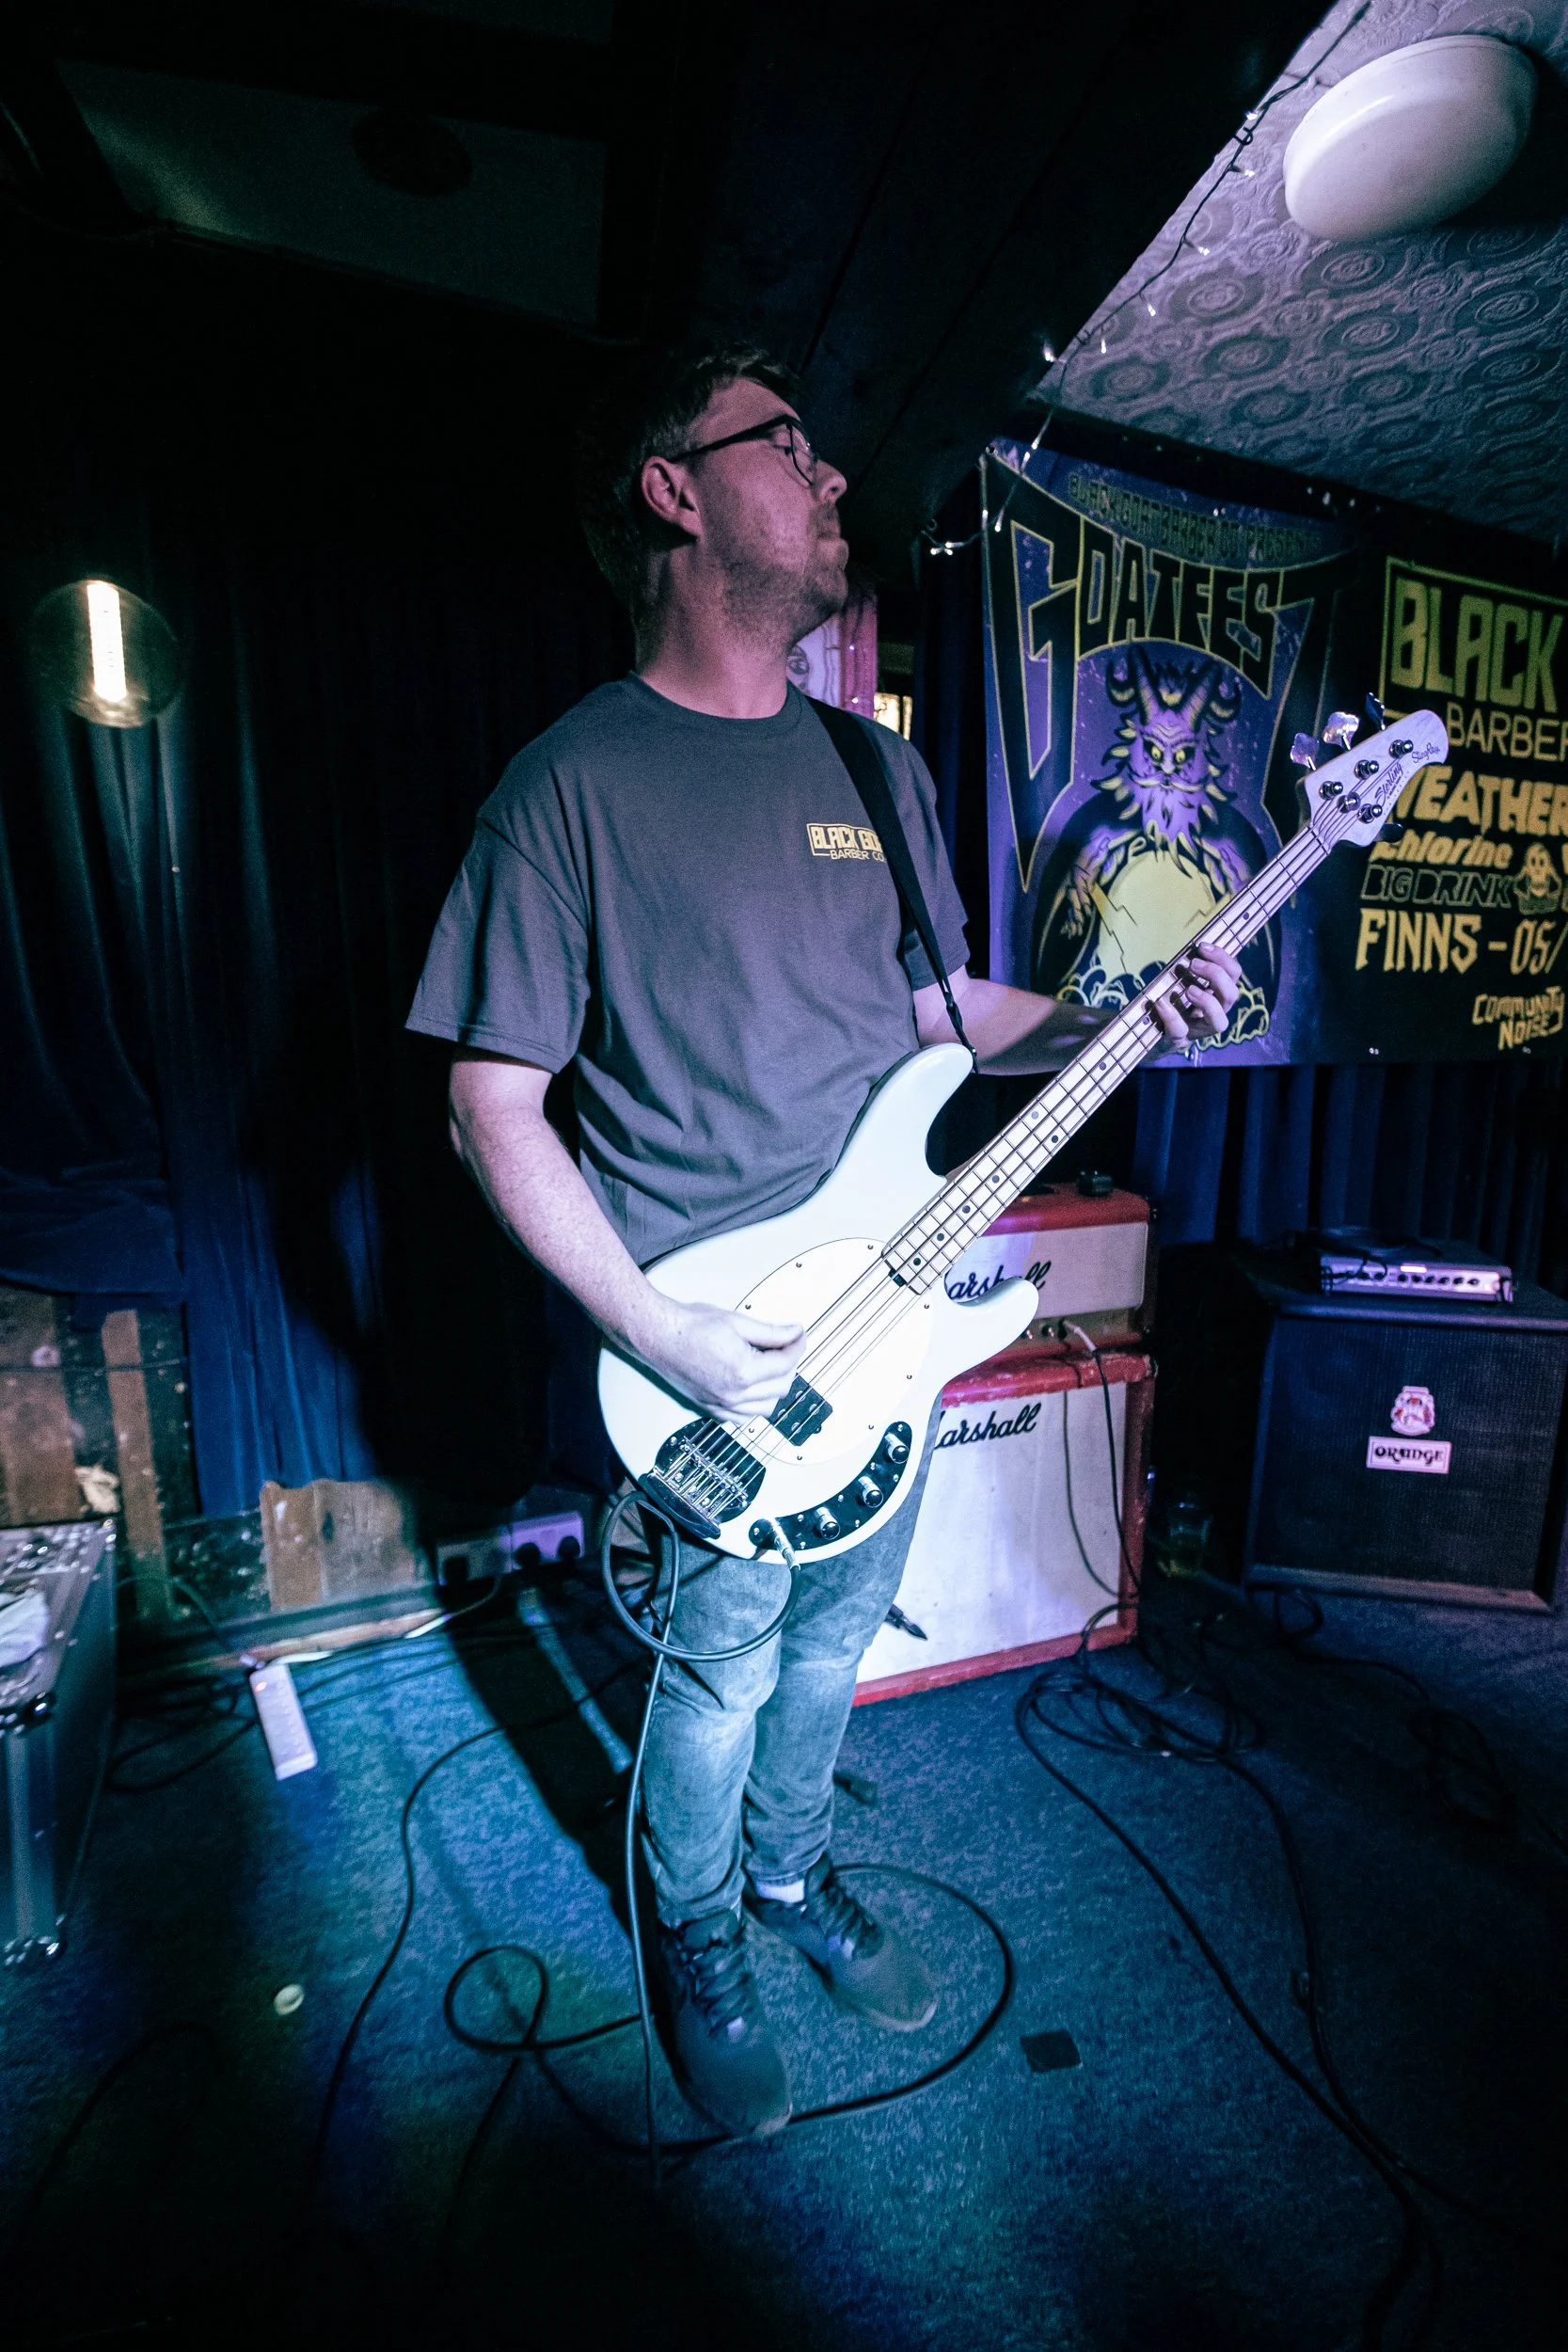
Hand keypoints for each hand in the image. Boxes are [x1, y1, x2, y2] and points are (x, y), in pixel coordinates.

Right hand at [634, 1297, 804, 1419]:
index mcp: (743, 1372)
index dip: (797, 1345)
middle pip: (781, 1388)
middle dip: (789, 1365)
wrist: (659, 1336)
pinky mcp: (711, 1408)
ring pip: (766, 1408)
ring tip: (769, 1364)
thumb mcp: (737, 1322)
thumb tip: (793, 1333)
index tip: (798, 1335)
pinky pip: (743, 1417)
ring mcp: (721, 1404)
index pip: (786, 1364)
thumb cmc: (688, 1327)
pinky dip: (755, 1405)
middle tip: (785, 1345)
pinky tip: (753, 1386)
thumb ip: (772, 1332)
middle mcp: (733, 1394)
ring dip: (775, 1387)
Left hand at [1148, 947, 1242, 1047]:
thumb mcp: (1179, 979)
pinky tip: (1160, 1003)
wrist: (1147, 1031)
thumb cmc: (1168, 999)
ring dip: (1206, 1001)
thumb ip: (1189, 968)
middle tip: (1194, 964)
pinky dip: (1171, 1016)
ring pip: (1219, 1022)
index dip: (1224, 959)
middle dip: (1216, 975)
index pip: (1234, 974)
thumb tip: (1193, 948)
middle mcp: (1214, 1013)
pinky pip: (1180, 1031)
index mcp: (1217, 993)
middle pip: (1232, 995)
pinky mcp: (1178, 1040)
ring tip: (1188, 989)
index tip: (1203, 946)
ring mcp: (1198, 1030)